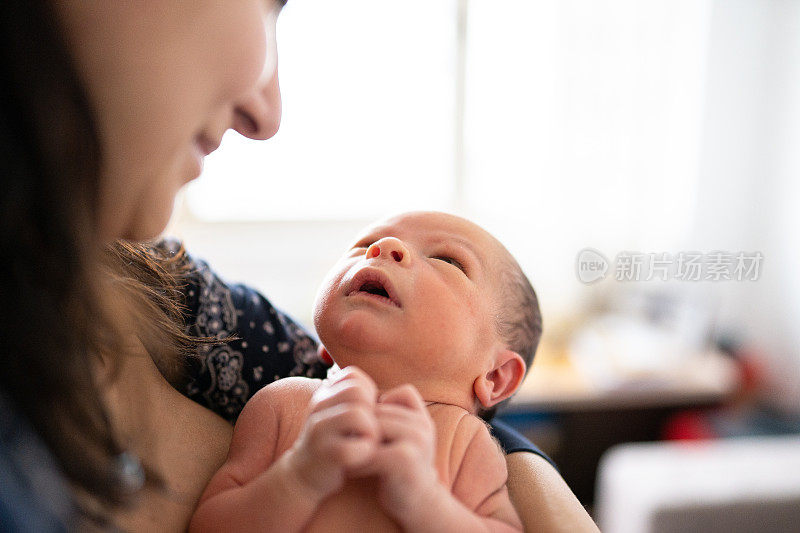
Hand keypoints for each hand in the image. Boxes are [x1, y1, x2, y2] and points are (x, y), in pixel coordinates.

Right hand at [285, 366, 379, 498]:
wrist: (303, 477)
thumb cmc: (333, 443)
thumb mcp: (340, 416)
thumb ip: (358, 401)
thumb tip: (397, 392)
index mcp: (324, 395)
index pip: (353, 376)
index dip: (368, 392)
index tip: (367, 412)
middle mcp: (318, 407)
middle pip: (357, 392)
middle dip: (372, 410)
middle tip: (371, 430)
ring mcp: (319, 430)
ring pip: (357, 414)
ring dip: (372, 431)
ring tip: (368, 443)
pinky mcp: (325, 454)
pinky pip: (354, 446)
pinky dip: (365, 452)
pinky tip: (362, 459)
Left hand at [351, 384, 440, 522]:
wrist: (419, 503)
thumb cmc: (402, 468)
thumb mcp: (402, 436)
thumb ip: (391, 414)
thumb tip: (359, 392)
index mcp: (421, 417)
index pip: (392, 395)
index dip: (373, 410)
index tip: (362, 430)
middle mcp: (422, 426)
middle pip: (378, 412)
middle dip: (360, 427)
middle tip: (344, 441)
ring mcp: (417, 441)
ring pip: (374, 428)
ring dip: (357, 443)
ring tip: (348, 455)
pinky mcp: (406, 459)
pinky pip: (372, 451)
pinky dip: (359, 461)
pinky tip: (353, 471)